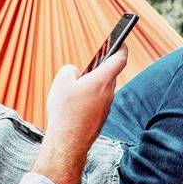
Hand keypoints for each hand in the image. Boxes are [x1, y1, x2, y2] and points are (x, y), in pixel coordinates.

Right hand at [32, 45, 128, 183]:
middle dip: (98, 70)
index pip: (119, 59)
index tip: (121, 41)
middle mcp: (108, 93)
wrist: (67, 142)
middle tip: (88, 65)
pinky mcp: (100, 119)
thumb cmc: (65, 110)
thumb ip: (70, 70)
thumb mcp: (61, 82)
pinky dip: (87, 100)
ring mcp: (106, 107)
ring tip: (73, 89)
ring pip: (101, 90)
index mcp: (102, 80)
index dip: (121, 47)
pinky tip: (74, 105)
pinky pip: (96, 103)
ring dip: (91, 86)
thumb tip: (76, 74)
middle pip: (107, 75)